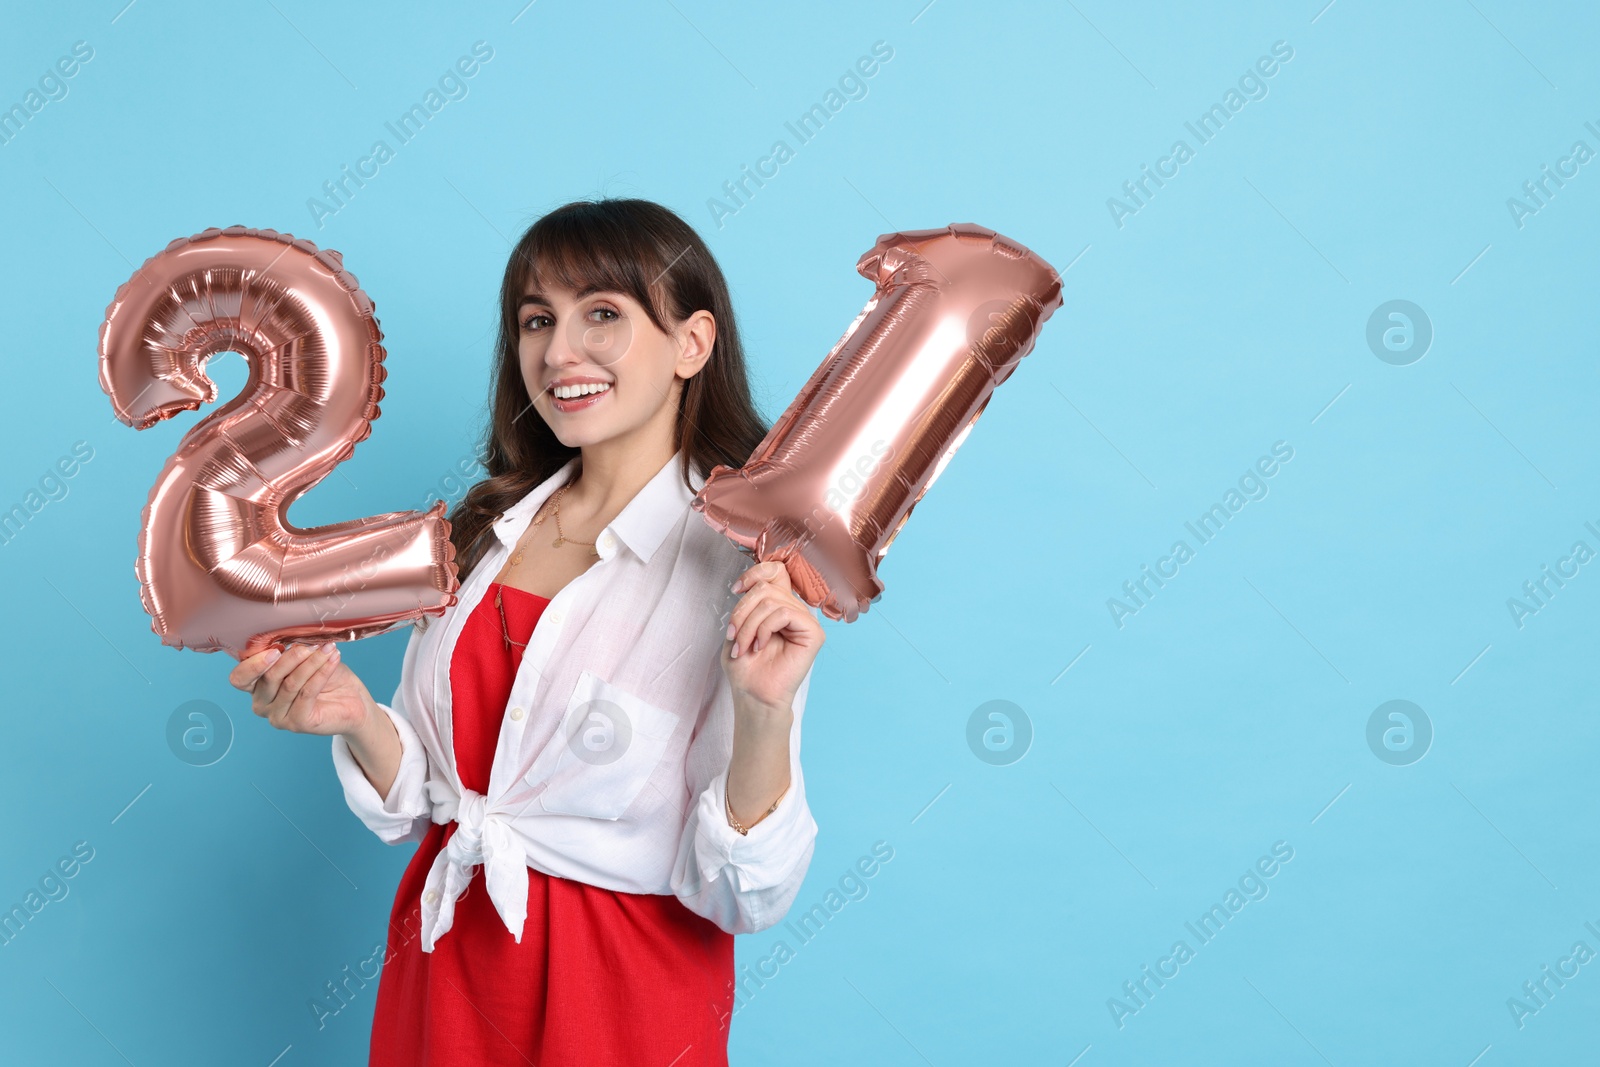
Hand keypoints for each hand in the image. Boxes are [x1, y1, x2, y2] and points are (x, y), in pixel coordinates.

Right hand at [227, 641, 376, 736]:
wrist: (353, 701)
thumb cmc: (327, 678)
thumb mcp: (306, 659)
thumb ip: (292, 651)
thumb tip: (291, 635)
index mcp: (256, 687)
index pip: (239, 678)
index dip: (252, 665)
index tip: (275, 650)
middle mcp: (262, 704)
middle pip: (269, 678)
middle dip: (292, 657)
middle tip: (312, 644)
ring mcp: (278, 717)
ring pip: (290, 684)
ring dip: (312, 662)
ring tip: (328, 649)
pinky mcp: (297, 723)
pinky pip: (307, 693)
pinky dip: (321, 673)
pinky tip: (333, 660)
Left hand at [722, 559, 824, 711]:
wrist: (753, 695)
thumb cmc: (745, 666)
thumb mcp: (738, 627)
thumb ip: (748, 602)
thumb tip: (753, 584)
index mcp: (778, 606)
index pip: (775, 571)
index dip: (754, 573)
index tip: (735, 590)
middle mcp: (793, 610)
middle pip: (766, 587)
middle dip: (742, 611)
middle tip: (733, 635)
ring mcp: (804, 621)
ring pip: (771, 601)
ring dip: (749, 624)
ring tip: (743, 646)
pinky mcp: (813, 633)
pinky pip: (784, 613)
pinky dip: (764, 628)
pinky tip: (760, 646)